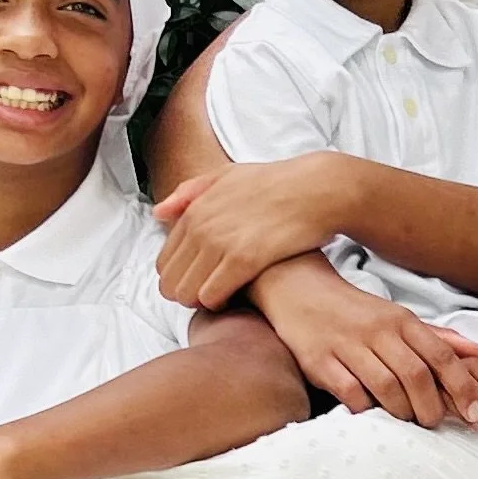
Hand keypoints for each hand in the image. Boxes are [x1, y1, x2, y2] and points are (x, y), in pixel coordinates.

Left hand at [154, 155, 348, 307]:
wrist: (318, 189)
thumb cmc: (278, 183)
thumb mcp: (229, 175)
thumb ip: (191, 192)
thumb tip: (159, 213)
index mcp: (195, 209)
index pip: (164, 260)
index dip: (177, 279)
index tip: (195, 283)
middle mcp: (202, 227)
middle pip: (171, 281)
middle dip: (184, 294)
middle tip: (205, 296)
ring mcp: (222, 243)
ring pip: (187, 292)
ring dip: (199, 301)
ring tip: (218, 299)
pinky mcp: (245, 259)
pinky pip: (212, 294)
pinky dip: (217, 303)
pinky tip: (232, 298)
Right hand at [255, 257, 477, 430]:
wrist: (301, 291)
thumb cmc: (358, 312)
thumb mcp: (400, 318)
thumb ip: (440, 339)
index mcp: (403, 321)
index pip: (440, 355)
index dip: (462, 386)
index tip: (475, 414)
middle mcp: (379, 332)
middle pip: (416, 374)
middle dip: (432, 406)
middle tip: (437, 424)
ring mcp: (349, 346)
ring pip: (385, 385)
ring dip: (402, 410)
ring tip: (410, 423)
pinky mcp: (321, 360)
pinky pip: (349, 391)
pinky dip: (365, 408)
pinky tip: (373, 417)